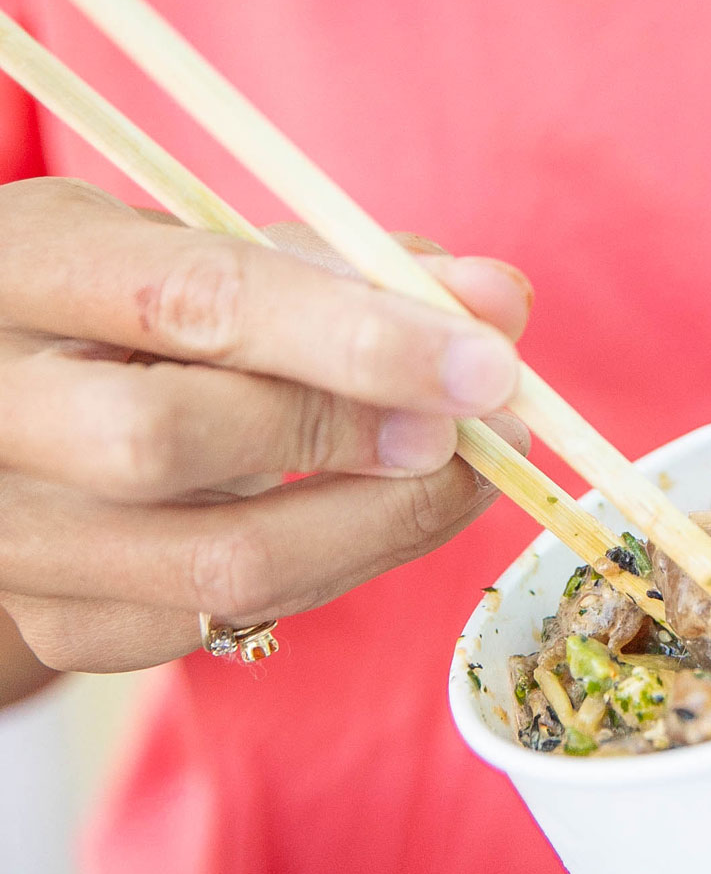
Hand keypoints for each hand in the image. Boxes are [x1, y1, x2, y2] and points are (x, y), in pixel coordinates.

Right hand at [0, 178, 531, 672]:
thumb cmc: (138, 308)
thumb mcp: (214, 248)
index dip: (357, 339)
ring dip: (382, 524)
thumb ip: (352, 265)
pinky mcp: (62, 625)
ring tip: (467, 472)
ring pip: (217, 565)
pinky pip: (230, 621)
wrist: (20, 401)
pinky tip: (383, 515)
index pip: (189, 303)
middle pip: (166, 444)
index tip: (488, 364)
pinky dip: (339, 568)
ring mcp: (12, 535)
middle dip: (353, 437)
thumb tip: (499, 300)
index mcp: (16, 270)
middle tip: (482, 426)